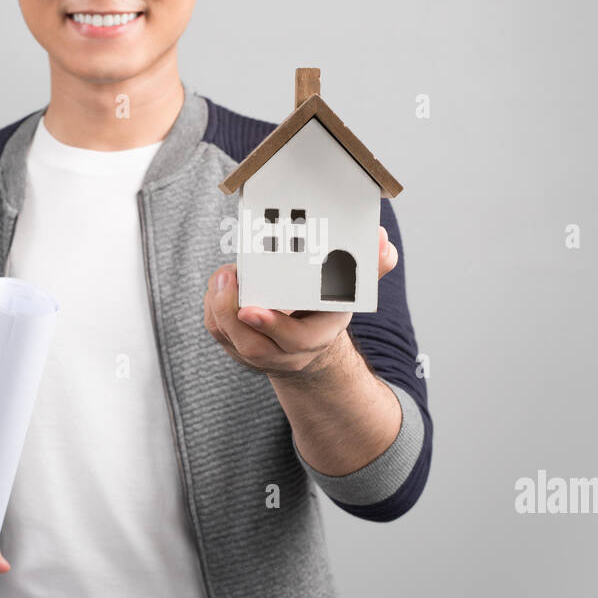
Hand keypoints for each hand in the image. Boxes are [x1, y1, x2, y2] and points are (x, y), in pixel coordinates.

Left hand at [203, 225, 397, 379]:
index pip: (295, 340)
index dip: (272, 326)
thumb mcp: (352, 290)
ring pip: (228, 336)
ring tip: (224, 273)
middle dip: (232, 313)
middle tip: (228, 276)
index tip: (250, 309)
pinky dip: (213, 304)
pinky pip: (216, 330)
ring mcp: (259, 354)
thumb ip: (369, 268)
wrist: (309, 345)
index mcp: (318, 338)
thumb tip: (383, 243)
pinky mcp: (236, 346)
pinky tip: (220, 282)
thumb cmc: (326, 309)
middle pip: (253, 346)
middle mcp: (286, 354)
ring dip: (219, 304)